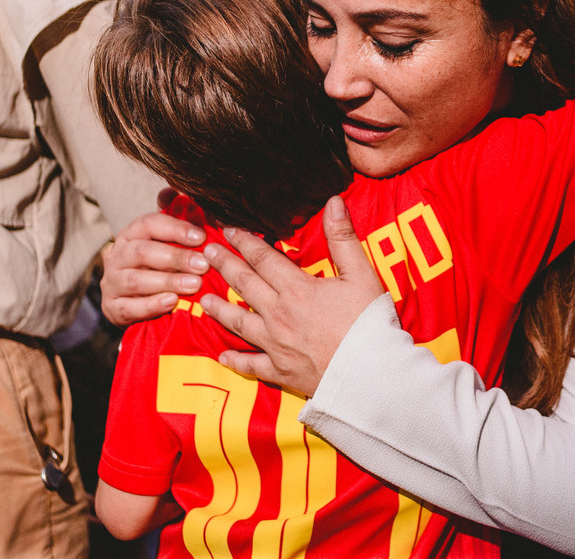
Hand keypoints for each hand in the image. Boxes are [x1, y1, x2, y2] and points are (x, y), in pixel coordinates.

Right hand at [100, 190, 209, 326]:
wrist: (134, 303)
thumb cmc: (156, 267)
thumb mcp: (165, 242)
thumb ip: (173, 219)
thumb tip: (173, 190)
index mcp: (131, 234)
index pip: (149, 224)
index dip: (175, 228)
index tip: (201, 237)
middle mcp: (117, 256)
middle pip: (143, 252)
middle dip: (176, 258)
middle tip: (203, 264)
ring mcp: (111, 282)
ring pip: (136, 280)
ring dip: (168, 281)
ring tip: (194, 284)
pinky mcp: (112, 308)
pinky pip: (128, 307)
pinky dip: (151, 305)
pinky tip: (172, 302)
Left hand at [200, 196, 382, 396]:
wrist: (370, 373)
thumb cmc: (369, 323)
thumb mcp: (361, 274)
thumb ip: (343, 238)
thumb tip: (333, 202)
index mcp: (296, 289)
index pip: (263, 258)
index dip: (244, 242)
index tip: (227, 230)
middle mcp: (278, 315)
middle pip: (244, 285)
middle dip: (224, 266)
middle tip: (207, 253)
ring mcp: (275, 345)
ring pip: (239, 322)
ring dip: (220, 309)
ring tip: (204, 299)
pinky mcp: (280, 370)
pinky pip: (250, 364)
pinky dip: (235, 360)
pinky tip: (223, 355)